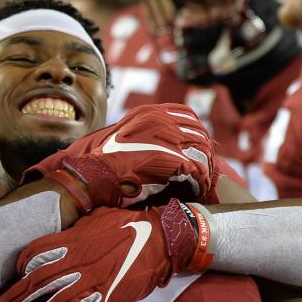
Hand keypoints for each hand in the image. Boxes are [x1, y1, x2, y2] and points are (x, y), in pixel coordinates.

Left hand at [1, 200, 209, 301]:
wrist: (161, 239)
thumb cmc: (129, 224)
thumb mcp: (97, 218)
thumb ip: (76, 230)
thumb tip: (64, 236)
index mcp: (73, 242)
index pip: (37, 254)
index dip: (23, 264)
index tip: (16, 274)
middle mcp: (78, 265)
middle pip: (39, 284)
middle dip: (19, 298)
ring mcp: (93, 285)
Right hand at [23, 104, 217, 211]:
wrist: (95, 175)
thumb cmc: (106, 162)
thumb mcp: (126, 136)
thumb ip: (145, 133)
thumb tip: (163, 142)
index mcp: (150, 113)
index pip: (187, 114)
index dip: (198, 130)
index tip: (200, 144)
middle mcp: (161, 120)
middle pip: (199, 132)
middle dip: (206, 151)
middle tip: (206, 167)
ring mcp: (167, 138)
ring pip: (202, 151)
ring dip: (205, 167)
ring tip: (203, 181)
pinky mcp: (172, 158)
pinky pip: (197, 169)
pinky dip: (200, 181)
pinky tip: (197, 189)